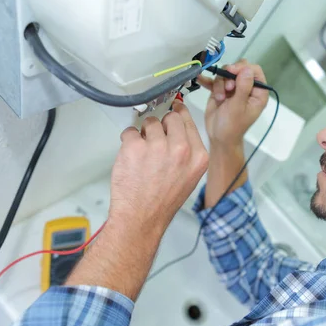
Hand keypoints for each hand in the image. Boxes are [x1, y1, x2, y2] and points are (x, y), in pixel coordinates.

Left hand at [109, 101, 208, 233]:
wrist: (142, 218)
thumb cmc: (163, 201)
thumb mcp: (189, 176)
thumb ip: (188, 151)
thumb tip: (176, 129)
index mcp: (198, 156)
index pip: (188, 120)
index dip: (179, 113)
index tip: (174, 107)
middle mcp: (181, 149)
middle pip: (170, 117)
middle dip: (161, 125)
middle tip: (154, 140)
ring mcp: (157, 147)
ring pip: (149, 122)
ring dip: (144, 134)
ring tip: (142, 155)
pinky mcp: (135, 148)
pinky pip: (130, 132)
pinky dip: (128, 141)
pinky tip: (131, 158)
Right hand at [197, 60, 268, 147]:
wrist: (219, 138)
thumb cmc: (232, 125)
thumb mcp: (238, 106)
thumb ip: (243, 86)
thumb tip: (247, 68)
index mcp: (258, 92)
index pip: (254, 71)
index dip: (243, 68)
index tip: (232, 72)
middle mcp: (247, 88)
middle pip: (239, 69)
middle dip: (230, 75)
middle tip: (227, 87)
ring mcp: (233, 88)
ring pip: (225, 74)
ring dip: (220, 84)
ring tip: (219, 98)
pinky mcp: (221, 90)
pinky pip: (214, 80)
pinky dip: (207, 80)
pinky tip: (200, 79)